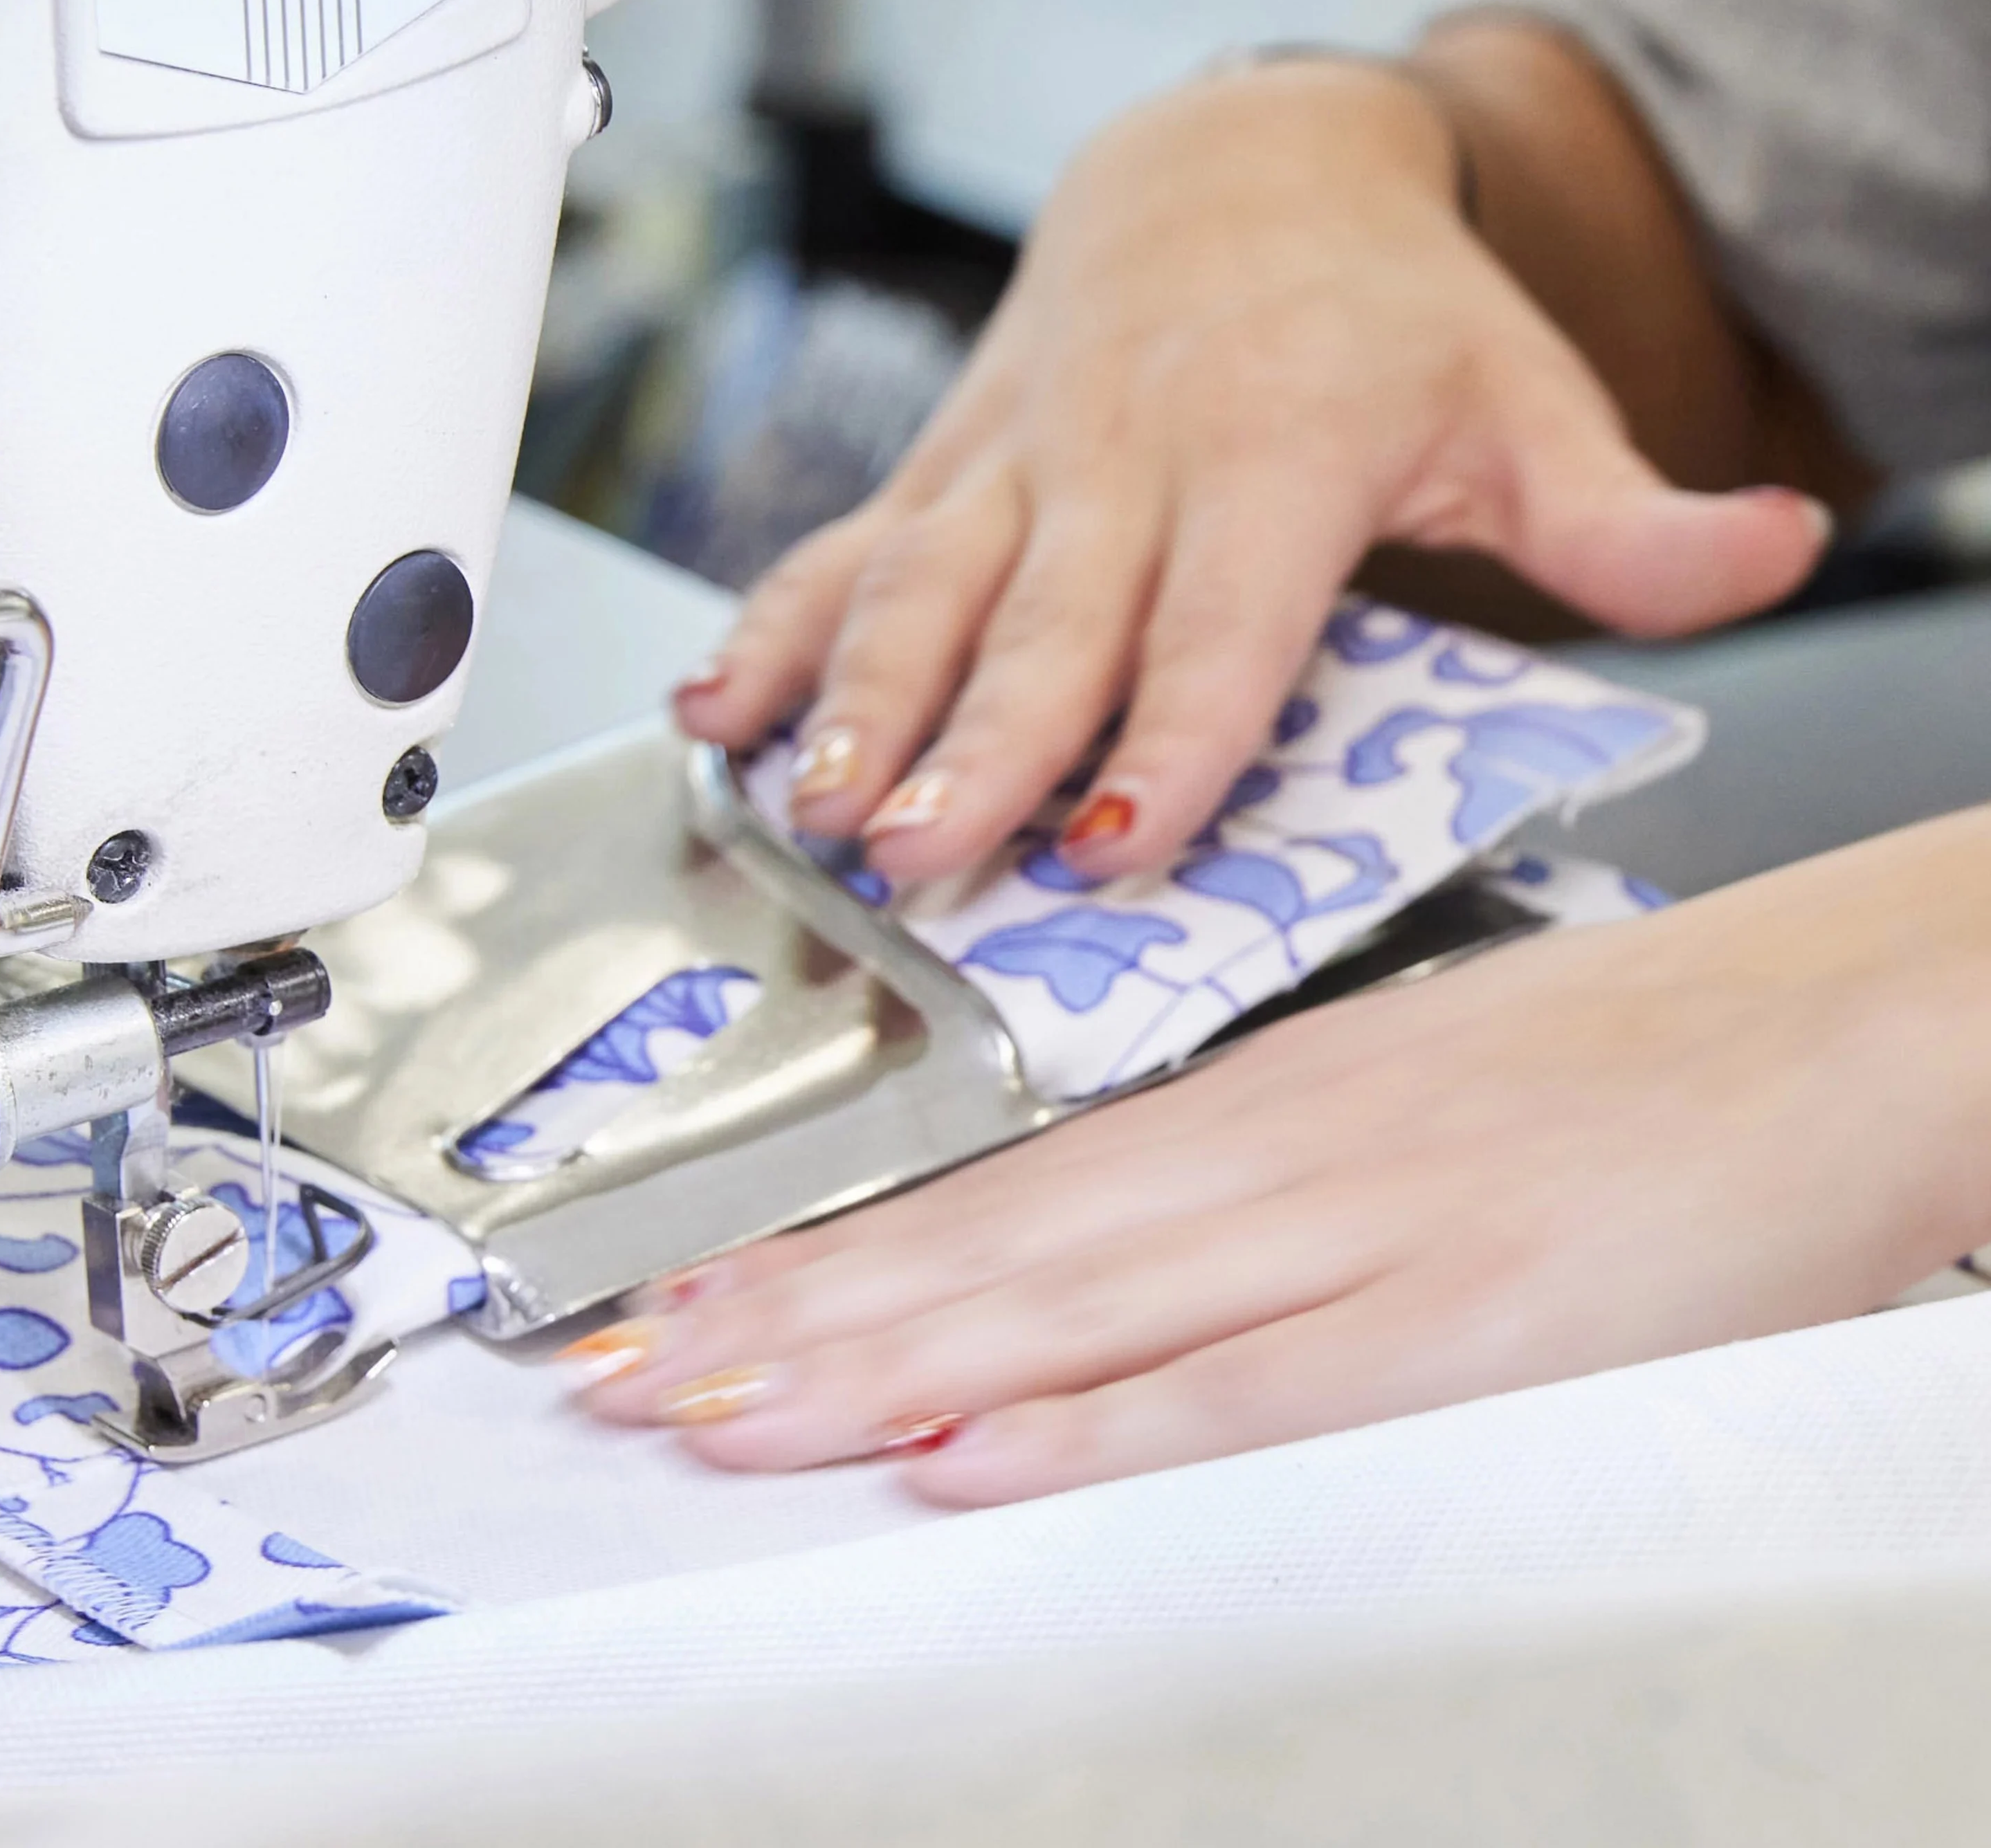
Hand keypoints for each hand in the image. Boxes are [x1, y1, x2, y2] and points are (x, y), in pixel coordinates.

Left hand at [565, 811, 1990, 1502]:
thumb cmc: (1630, 1064)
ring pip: (1071, 1307)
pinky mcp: (1469, 1320)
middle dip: (792, 1319)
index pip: (994, 1194)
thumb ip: (1251, 1192)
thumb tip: (1096, 1273)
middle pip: (989, 1252)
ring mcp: (1360, 1233)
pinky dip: (1103, 1424)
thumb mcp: (1403, 1108)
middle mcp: (1270, 1156)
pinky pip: (1252, 1386)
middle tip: (632, 1370)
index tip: (686, 1300)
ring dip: (881, 1362)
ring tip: (721, 1406)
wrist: (1837, 1014)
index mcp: (1254, 1103)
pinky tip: (973, 1453)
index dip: (823, 1256)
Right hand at [671, 56, 1829, 885]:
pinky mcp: (948, 462)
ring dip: (849, 700)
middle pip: (1038, 622)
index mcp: (1273, 456)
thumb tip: (1781, 550)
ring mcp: (1019, 457)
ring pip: (915, 585)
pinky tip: (711, 707)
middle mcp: (1126, 456)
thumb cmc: (1385, 309)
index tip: (1110, 837)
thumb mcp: (1528, 399)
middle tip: (916, 856)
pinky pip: (842, 544)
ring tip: (801, 804)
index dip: (1165, 737)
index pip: (1216, 623)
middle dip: (968, 744)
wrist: (1234, 165)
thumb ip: (1633, 513)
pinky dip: (770, 627)